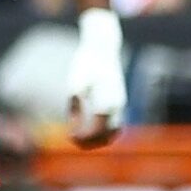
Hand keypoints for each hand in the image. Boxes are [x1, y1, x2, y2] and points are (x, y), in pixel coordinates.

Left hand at [63, 6, 126, 146]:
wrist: (102, 48)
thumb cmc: (86, 64)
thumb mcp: (75, 83)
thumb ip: (75, 106)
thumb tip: (73, 125)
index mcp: (106, 101)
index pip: (96, 129)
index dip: (82, 137)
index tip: (69, 136)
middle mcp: (117, 105)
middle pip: (107, 135)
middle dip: (90, 142)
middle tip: (73, 141)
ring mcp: (120, 104)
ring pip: (114, 132)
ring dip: (99, 140)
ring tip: (81, 140)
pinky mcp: (119, 102)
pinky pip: (116, 124)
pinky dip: (105, 132)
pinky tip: (89, 130)